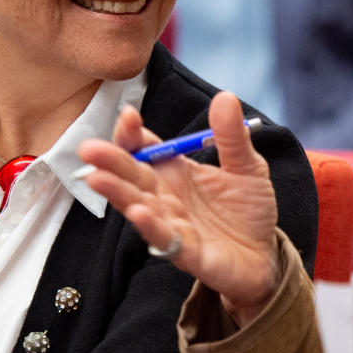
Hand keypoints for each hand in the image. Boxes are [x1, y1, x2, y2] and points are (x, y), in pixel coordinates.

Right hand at [80, 92, 281, 324]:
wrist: (264, 256)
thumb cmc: (247, 210)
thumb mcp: (247, 166)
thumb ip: (232, 136)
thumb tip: (225, 97)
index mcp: (175, 172)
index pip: (144, 149)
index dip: (132, 134)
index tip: (129, 116)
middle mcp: (166, 198)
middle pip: (133, 177)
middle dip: (110, 162)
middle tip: (89, 148)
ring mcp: (173, 226)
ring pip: (139, 207)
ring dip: (118, 194)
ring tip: (98, 179)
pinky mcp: (188, 255)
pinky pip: (165, 241)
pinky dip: (151, 227)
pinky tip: (139, 212)